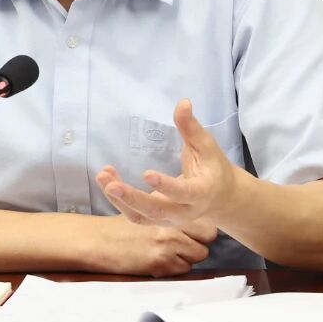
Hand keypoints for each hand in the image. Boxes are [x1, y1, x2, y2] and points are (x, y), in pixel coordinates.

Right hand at [93, 214, 218, 276]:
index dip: (203, 225)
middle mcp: (172, 225)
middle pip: (208, 236)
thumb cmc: (125, 224)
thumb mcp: (148, 203)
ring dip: (189, 254)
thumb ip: (170, 202)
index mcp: (169, 208)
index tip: (195, 228)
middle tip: (188, 241)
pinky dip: (177, 266)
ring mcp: (167, 245)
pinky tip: (165, 261)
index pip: (205, 219)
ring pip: (198, 254)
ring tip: (175, 252)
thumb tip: (190, 199)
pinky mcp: (160, 263)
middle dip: (200, 239)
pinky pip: (184, 268)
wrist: (103, 241)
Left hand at [97, 98, 238, 226]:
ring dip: (119, 199)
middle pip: (156, 210)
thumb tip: (183, 102)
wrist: (219, 198)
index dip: (166, 186)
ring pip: (141, 216)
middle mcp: (185, 212)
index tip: (146, 174)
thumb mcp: (206, 145)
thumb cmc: (212, 166)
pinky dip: (118, 200)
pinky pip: (134, 215)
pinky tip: (107, 179)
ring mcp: (169, 219)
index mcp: (201, 193)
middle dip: (132, 198)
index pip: (184, 193)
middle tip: (111, 184)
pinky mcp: (156, 219)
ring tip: (103, 177)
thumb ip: (191, 127)